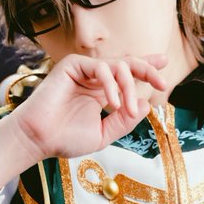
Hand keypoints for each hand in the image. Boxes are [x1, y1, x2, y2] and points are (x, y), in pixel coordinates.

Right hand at [11, 54, 167, 160]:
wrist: (39, 139)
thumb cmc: (65, 139)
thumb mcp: (103, 134)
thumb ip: (125, 121)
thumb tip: (146, 104)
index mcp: (101, 91)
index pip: (126, 74)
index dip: (145, 67)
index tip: (164, 64)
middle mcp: (94, 78)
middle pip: (127, 64)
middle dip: (147, 69)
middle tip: (161, 81)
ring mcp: (83, 70)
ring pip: (117, 66)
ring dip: (128, 87)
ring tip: (127, 108)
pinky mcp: (72, 65)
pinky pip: (101, 67)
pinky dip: (111, 84)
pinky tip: (113, 103)